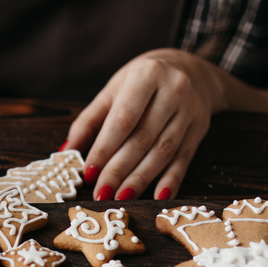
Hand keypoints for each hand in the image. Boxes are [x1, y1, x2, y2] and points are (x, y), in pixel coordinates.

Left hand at [65, 49, 267, 199]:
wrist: (191, 68)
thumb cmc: (142, 82)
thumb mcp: (113, 90)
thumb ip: (89, 121)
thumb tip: (67, 152)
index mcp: (146, 75)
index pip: (123, 119)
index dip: (105, 148)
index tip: (88, 173)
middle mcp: (173, 91)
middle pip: (143, 138)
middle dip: (120, 170)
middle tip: (101, 193)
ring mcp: (190, 111)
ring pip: (163, 151)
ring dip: (141, 179)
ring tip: (121, 197)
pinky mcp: (200, 128)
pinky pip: (184, 158)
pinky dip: (172, 180)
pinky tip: (159, 196)